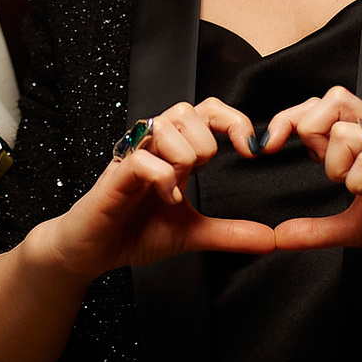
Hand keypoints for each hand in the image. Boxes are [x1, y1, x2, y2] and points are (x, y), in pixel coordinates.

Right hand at [29, 98, 274, 281]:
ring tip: (178, 187)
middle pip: (188, 110)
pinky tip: (167, 198)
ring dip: (183, 156)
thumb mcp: (192, 232)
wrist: (90, 252)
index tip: (251, 149)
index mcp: (172, 151)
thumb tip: (270, 240)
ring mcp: (132, 156)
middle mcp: (152, 146)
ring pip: (166, 125)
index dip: (233, 121)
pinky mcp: (115, 175)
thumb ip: (230, 233)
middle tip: (200, 174)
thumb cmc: (133, 232)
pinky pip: (144, 159)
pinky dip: (163, 179)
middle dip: (206, 143)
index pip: (207, 111)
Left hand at [265, 86, 361, 260]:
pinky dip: (359, 178)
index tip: (269, 147)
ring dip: (335, 161)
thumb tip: (279, 236)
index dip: (289, 118)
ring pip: (346, 127)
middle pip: (331, 98)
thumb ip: (318, 230)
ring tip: (352, 186)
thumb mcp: (355, 228)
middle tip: (316, 164)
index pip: (320, 105)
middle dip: (308, 130)